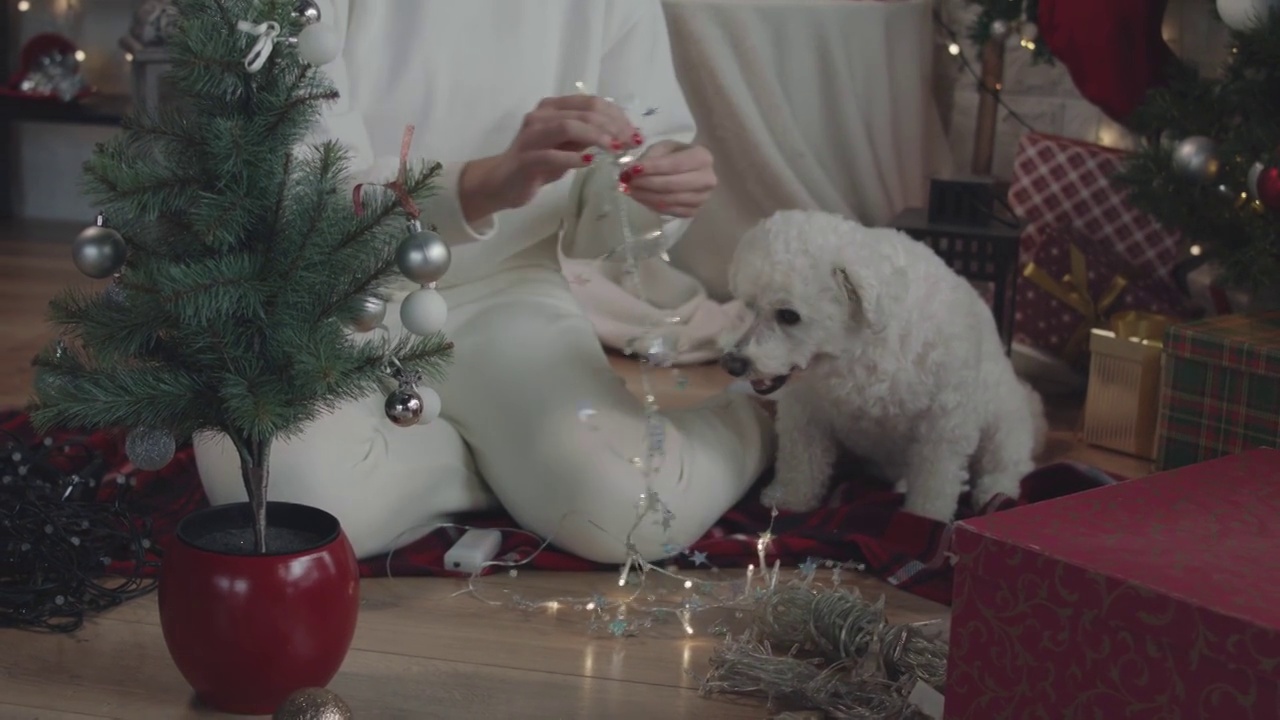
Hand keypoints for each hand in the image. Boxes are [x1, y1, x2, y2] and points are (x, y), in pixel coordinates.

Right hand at [459, 95, 643, 223]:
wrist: (503, 182)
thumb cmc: (539, 164)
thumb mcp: (569, 147)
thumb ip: (590, 138)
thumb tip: (622, 133)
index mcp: (553, 107)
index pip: (591, 102)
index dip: (617, 116)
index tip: (635, 134)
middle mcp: (541, 115)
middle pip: (584, 112)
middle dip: (612, 126)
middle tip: (630, 143)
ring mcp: (531, 135)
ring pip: (568, 126)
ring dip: (596, 137)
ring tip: (614, 149)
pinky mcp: (525, 158)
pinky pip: (551, 154)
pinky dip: (572, 158)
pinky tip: (589, 163)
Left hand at [619, 141, 715, 217]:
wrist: (688, 170)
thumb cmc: (674, 155)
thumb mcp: (663, 148)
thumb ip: (650, 158)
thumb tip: (631, 171)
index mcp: (702, 157)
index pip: (674, 165)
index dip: (652, 168)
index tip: (631, 170)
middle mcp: (707, 179)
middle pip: (672, 185)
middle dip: (646, 183)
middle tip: (628, 182)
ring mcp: (703, 198)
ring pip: (670, 200)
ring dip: (646, 196)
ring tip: (630, 190)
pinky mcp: (694, 211)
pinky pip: (671, 211)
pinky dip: (653, 205)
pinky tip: (642, 198)